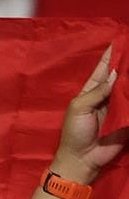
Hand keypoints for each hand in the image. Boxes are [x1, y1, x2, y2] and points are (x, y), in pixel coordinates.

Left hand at [53, 46, 126, 184]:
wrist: (81, 160)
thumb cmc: (75, 133)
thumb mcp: (79, 107)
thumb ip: (97, 91)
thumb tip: (115, 74)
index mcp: (92, 90)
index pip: (105, 67)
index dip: (113, 53)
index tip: (123, 38)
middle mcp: (107, 95)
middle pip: (121, 74)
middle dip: (128, 63)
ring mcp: (118, 106)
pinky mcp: (126, 119)